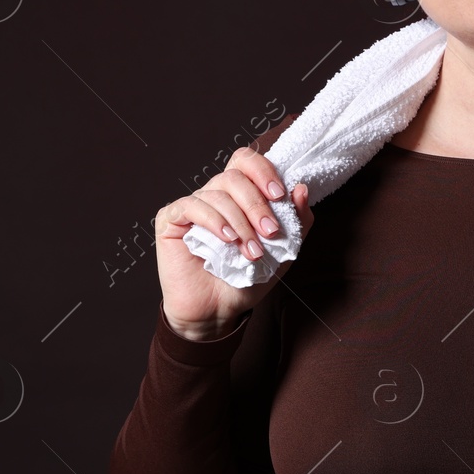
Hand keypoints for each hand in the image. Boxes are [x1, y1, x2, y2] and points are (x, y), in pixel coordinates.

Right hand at [154, 122, 312, 339]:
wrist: (218, 311)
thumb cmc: (246, 279)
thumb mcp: (283, 251)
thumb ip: (297, 221)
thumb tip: (301, 188)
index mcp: (238, 196)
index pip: (246, 162)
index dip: (263, 170)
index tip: (280, 195)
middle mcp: (213, 195)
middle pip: (234, 176)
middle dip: (258, 204)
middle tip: (271, 233)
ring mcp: (191, 206)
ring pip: (217, 193)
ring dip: (240, 223)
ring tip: (251, 251)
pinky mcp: (171, 220)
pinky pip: (192, 206)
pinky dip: (214, 221)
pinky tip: (227, 240)